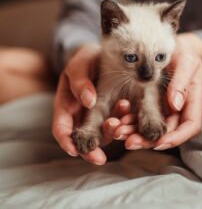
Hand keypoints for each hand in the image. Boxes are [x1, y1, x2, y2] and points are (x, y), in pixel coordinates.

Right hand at [52, 44, 129, 164]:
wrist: (102, 54)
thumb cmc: (85, 60)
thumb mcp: (79, 66)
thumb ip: (80, 82)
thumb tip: (89, 101)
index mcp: (66, 106)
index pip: (61, 129)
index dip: (66, 142)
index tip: (75, 151)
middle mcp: (81, 115)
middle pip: (82, 139)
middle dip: (89, 150)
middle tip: (100, 158)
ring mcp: (97, 115)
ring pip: (102, 133)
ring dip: (110, 133)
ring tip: (119, 126)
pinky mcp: (113, 111)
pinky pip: (117, 121)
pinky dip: (123, 121)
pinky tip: (130, 113)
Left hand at [116, 33, 201, 149]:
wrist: (175, 46)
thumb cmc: (184, 52)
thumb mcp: (186, 62)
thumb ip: (181, 82)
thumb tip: (175, 105)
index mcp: (193, 100)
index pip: (189, 126)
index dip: (176, 137)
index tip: (158, 142)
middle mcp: (180, 108)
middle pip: (167, 131)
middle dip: (148, 140)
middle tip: (128, 141)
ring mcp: (166, 106)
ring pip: (153, 127)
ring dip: (136, 132)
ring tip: (118, 132)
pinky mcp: (153, 102)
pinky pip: (143, 115)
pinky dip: (131, 120)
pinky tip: (118, 120)